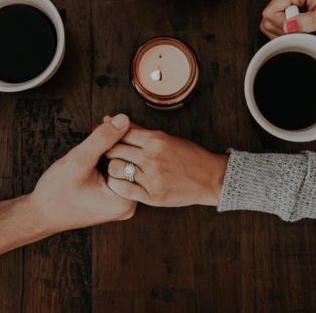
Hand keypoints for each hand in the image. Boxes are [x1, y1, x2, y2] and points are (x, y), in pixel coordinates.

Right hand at [26, 114, 135, 233]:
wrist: (41, 214)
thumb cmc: (56, 191)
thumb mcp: (79, 160)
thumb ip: (103, 139)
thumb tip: (124, 119)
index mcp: (125, 199)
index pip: (134, 157)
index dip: (120, 135)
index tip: (107, 121)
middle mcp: (129, 204)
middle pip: (131, 161)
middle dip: (117, 141)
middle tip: (102, 125)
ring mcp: (123, 204)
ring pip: (124, 165)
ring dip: (112, 149)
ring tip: (96, 140)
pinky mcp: (115, 201)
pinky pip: (118, 173)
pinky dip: (109, 159)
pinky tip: (96, 153)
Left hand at [105, 119, 227, 206]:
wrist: (209, 178)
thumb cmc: (187, 155)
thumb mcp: (165, 138)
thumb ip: (138, 131)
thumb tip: (111, 119)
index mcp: (156, 140)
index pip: (121, 133)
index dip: (110, 134)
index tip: (106, 138)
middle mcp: (152, 157)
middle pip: (115, 150)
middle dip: (108, 150)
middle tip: (108, 153)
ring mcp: (152, 178)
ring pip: (115, 169)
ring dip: (112, 167)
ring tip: (116, 167)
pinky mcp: (152, 196)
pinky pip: (123, 189)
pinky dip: (117, 184)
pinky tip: (120, 181)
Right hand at [260, 0, 315, 37]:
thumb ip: (310, 22)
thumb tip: (288, 27)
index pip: (271, 14)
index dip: (283, 27)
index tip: (301, 29)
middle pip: (267, 18)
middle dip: (284, 30)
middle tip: (303, 28)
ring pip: (268, 21)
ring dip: (283, 30)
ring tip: (301, 25)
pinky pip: (272, 20)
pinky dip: (283, 27)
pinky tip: (296, 24)